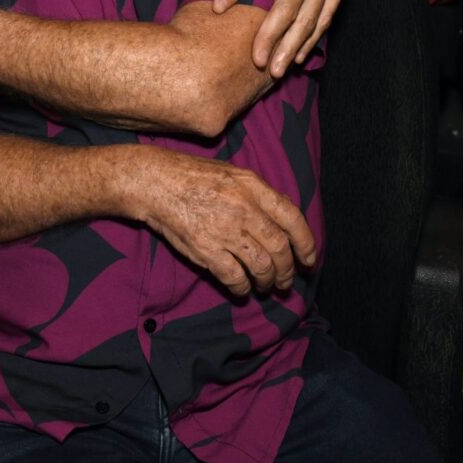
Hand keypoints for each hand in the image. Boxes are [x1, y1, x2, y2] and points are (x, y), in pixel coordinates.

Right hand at [136, 145, 316, 295]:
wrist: (153, 181)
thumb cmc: (191, 175)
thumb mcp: (230, 173)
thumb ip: (258, 193)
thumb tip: (284, 213)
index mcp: (252, 186)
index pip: (292, 218)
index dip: (306, 244)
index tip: (309, 260)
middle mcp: (243, 208)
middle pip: (279, 248)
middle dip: (287, 270)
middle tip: (285, 281)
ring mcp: (224, 230)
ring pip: (261, 266)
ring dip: (268, 281)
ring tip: (265, 286)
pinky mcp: (205, 249)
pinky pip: (234, 277)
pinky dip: (242, 288)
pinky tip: (242, 289)